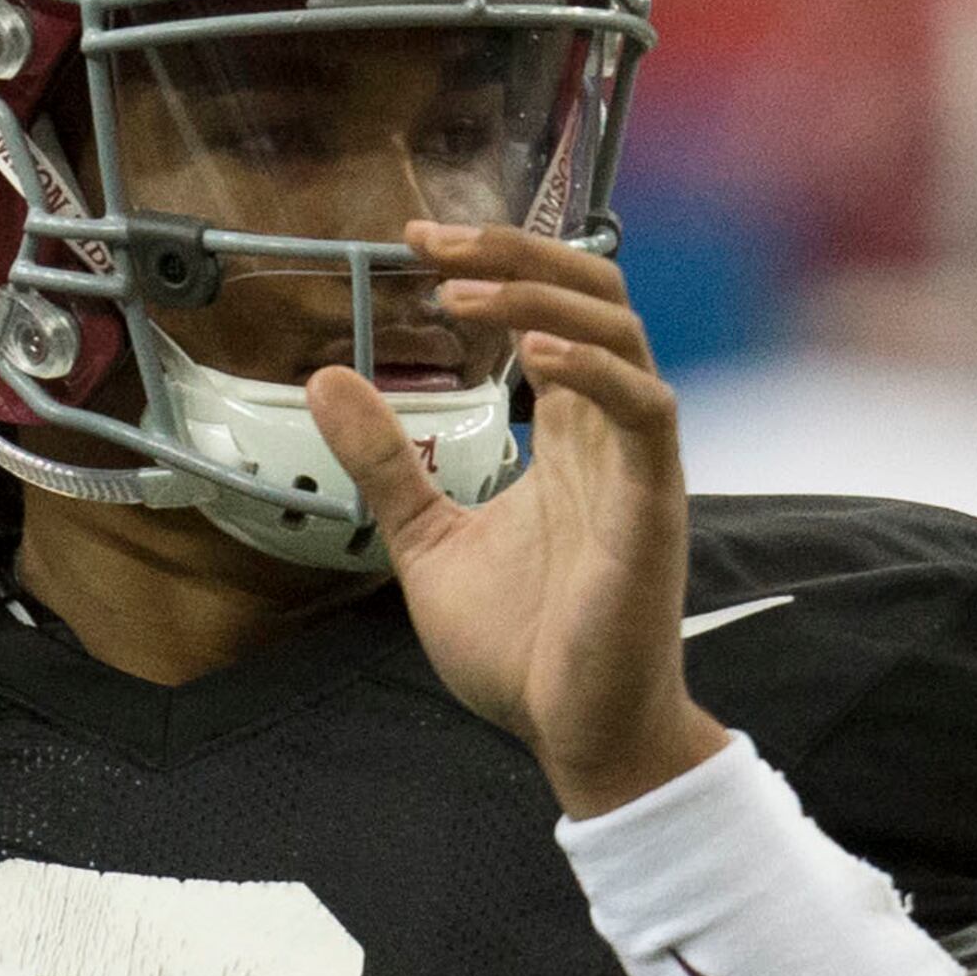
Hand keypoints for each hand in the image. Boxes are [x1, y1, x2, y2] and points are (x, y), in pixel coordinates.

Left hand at [306, 221, 727, 817]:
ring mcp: (635, 464)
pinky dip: (597, 370)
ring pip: (622, 333)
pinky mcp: (651, 507)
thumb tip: (324, 380)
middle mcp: (606, 432)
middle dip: (517, 254)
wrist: (574, 734)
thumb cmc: (522, 645)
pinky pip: (647, 411)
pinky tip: (534, 357)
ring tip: (462, 294)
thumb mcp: (424, 539)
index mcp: (564, 435)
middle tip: (431, 241)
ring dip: (542, 298)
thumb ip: (385, 463)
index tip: (415, 241)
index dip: (492, 264)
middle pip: (593, 294)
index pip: (546, 311)